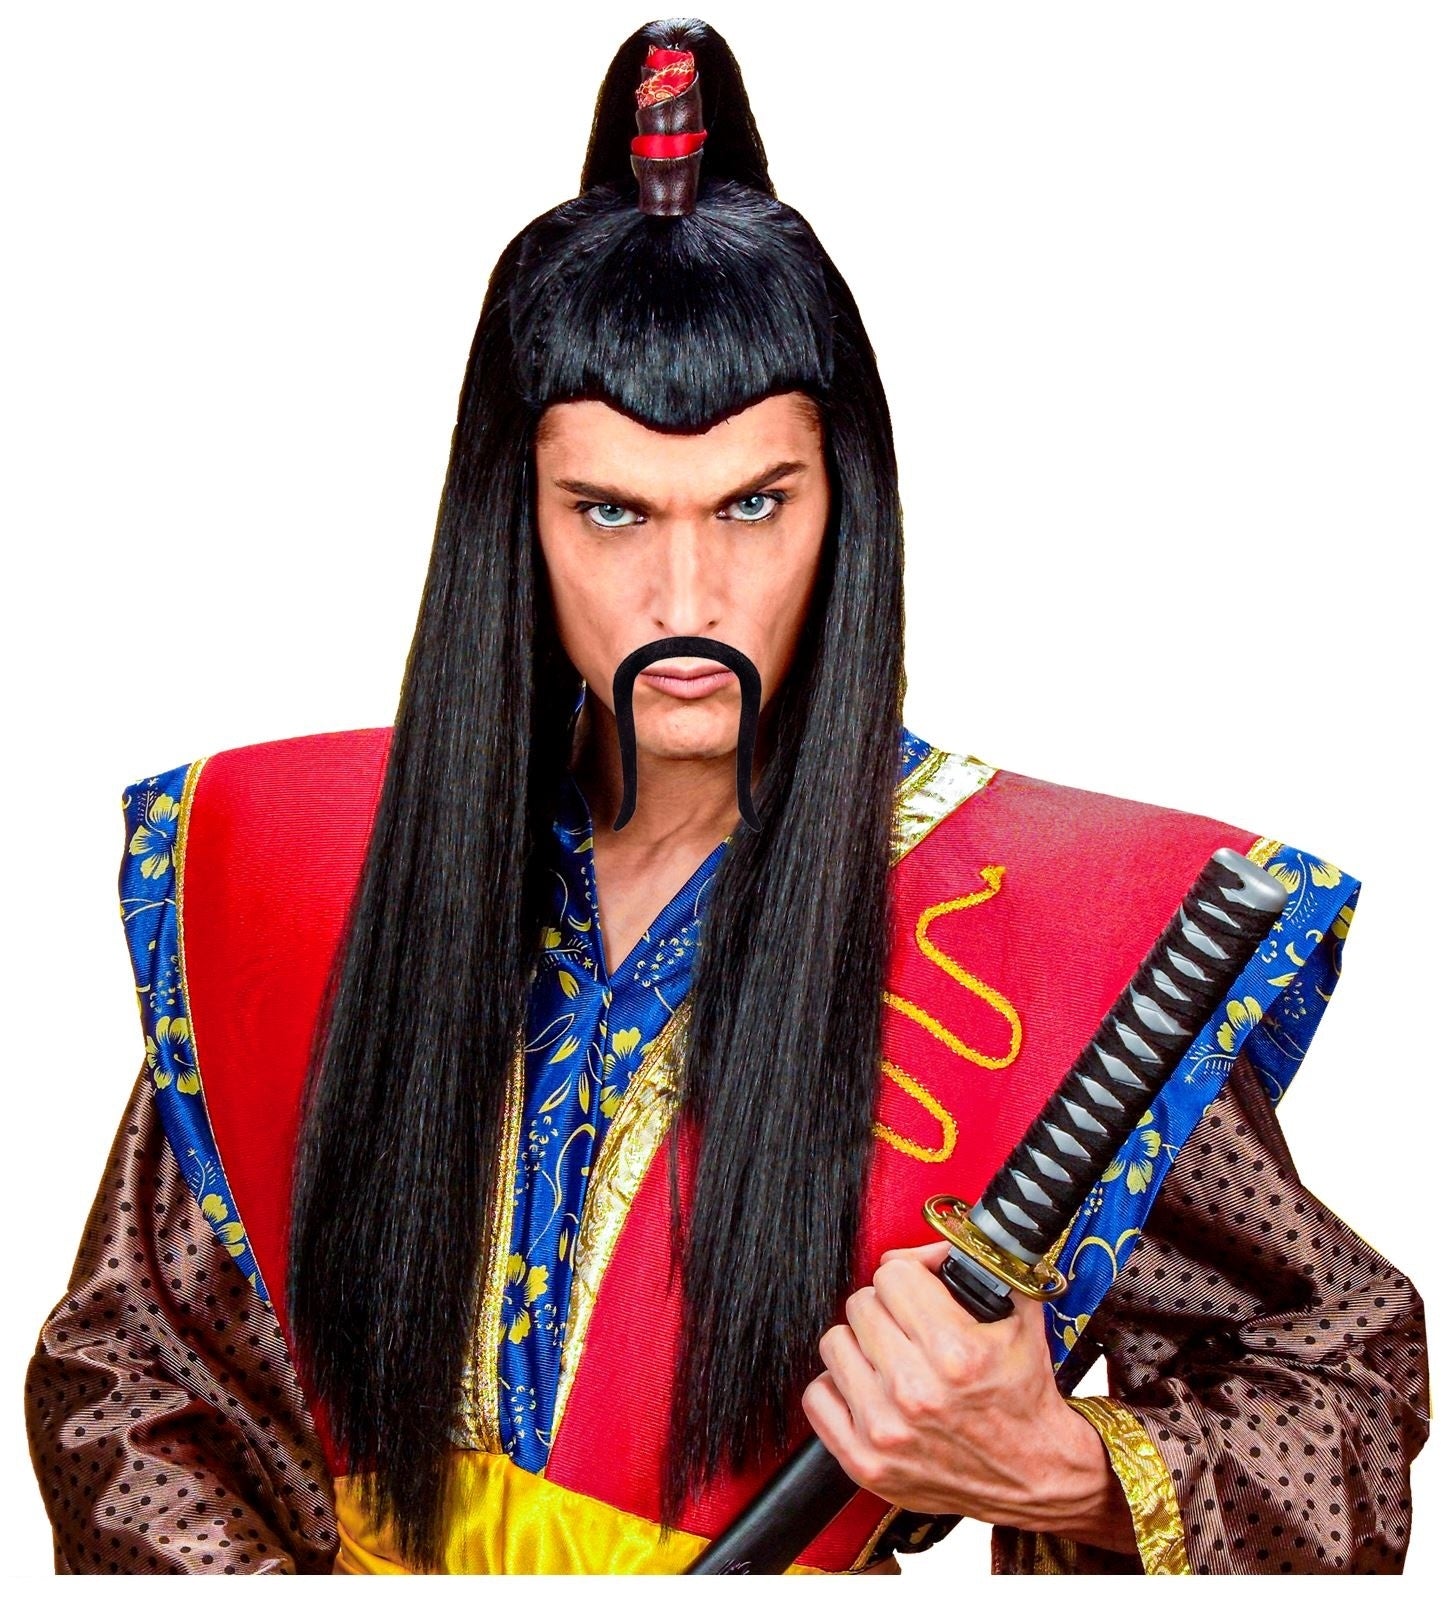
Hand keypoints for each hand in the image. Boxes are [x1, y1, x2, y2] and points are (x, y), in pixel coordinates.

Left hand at [800, 1240, 1137, 1553]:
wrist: (1035, 1475)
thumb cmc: (1023, 1397)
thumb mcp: (1016, 1319)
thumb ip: (975, 1266)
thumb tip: (929, 1242)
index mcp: (955, 1353)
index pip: (892, 1274)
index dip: (910, 1276)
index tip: (920, 1290)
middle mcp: (916, 1392)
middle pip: (861, 1304)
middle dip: (888, 1308)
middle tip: (910, 1326)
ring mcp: (885, 1430)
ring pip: (835, 1343)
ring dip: (861, 1345)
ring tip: (891, 1358)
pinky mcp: (864, 1462)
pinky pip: (817, 1395)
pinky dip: (839, 1387)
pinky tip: (870, 1388)